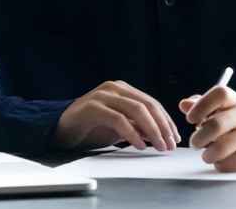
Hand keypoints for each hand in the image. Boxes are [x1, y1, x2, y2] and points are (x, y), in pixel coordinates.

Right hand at [49, 80, 179, 151]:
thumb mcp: (119, 127)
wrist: (60, 130)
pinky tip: (140, 145)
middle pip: (147, 104)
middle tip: (171, 144)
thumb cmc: (90, 128)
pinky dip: (132, 133)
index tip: (175, 137)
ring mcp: (103, 95)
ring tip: (160, 146)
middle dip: (163, 125)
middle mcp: (114, 88)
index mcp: (123, 89)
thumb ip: (138, 127)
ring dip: (152, 130)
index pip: (152, 103)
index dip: (166, 120)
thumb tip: (162, 135)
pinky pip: (118, 119)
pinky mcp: (92, 107)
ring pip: (136, 110)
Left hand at [178, 86, 235, 171]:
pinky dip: (219, 164)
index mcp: (235, 100)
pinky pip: (228, 164)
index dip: (201, 105)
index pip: (220, 94)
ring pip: (220, 149)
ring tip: (207, 154)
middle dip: (198, 138)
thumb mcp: (222, 109)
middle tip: (195, 143)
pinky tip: (223, 159)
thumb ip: (201, 106)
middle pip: (216, 125)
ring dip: (207, 155)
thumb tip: (183, 105)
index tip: (190, 118)